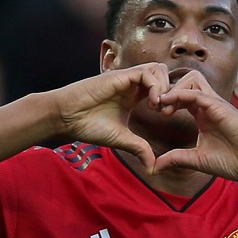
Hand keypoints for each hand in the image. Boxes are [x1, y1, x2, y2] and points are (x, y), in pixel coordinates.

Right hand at [53, 62, 169, 170]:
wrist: (66, 118)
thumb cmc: (88, 125)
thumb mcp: (121, 139)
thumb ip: (139, 149)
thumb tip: (153, 169)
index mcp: (133, 96)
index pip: (160, 88)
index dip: (169, 99)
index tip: (167, 117)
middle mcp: (132, 85)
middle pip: (163, 73)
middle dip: (171, 90)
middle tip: (166, 111)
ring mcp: (126, 78)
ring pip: (158, 69)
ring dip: (164, 87)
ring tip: (159, 107)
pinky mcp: (119, 76)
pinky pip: (146, 72)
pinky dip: (155, 86)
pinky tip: (151, 103)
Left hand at [153, 71, 237, 182]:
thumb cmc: (232, 161)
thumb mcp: (196, 160)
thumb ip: (175, 159)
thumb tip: (153, 168)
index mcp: (203, 114)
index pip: (182, 95)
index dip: (165, 99)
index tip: (153, 111)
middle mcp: (209, 105)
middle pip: (186, 80)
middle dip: (167, 89)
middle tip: (155, 107)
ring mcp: (216, 104)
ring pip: (192, 79)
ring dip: (173, 89)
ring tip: (163, 108)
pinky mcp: (221, 107)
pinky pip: (197, 92)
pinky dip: (180, 95)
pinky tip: (168, 106)